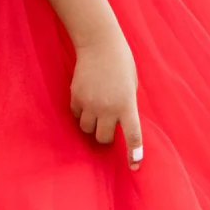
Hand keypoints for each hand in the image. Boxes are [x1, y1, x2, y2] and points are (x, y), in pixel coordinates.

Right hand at [69, 33, 143, 169]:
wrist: (99, 43)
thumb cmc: (121, 61)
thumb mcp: (132, 84)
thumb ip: (127, 104)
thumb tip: (119, 122)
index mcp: (127, 104)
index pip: (132, 136)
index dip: (133, 154)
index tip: (134, 166)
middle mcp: (108, 108)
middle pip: (103, 138)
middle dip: (105, 136)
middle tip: (108, 128)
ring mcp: (90, 103)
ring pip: (87, 129)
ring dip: (92, 126)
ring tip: (96, 113)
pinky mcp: (76, 97)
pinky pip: (77, 115)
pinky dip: (81, 113)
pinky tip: (86, 101)